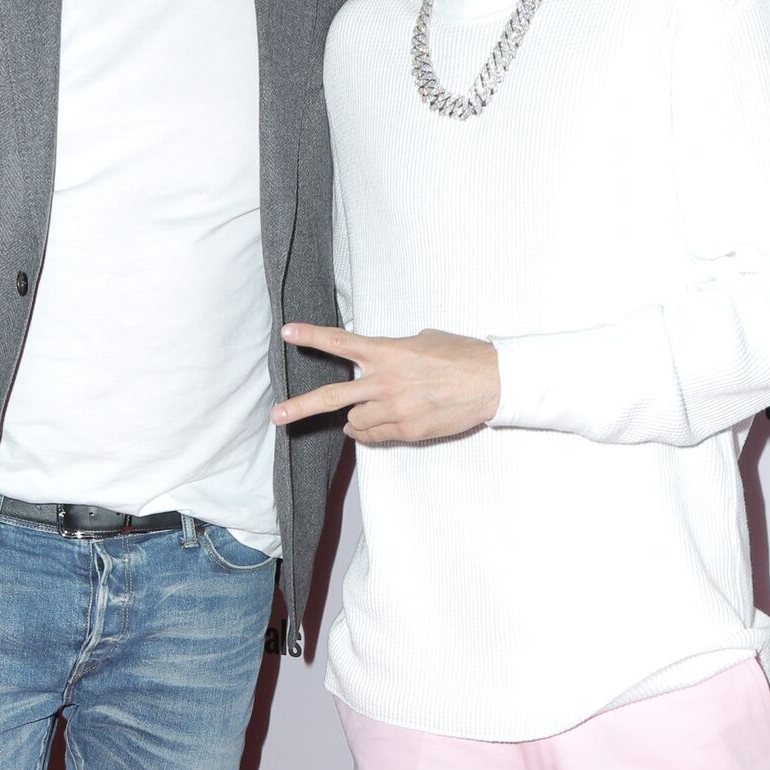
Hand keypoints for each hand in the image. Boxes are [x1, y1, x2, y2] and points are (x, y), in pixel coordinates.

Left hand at [273, 324, 500, 444]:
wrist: (492, 382)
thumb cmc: (461, 355)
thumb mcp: (423, 340)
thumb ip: (395, 350)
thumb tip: (383, 360)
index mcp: (387, 352)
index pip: (340, 342)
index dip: (311, 336)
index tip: (287, 332)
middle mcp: (385, 382)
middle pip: (333, 397)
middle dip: (300, 407)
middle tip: (277, 416)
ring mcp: (394, 410)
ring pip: (355, 422)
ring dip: (354, 419)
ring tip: (360, 415)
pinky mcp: (407, 430)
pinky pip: (375, 436)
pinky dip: (370, 432)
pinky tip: (375, 427)